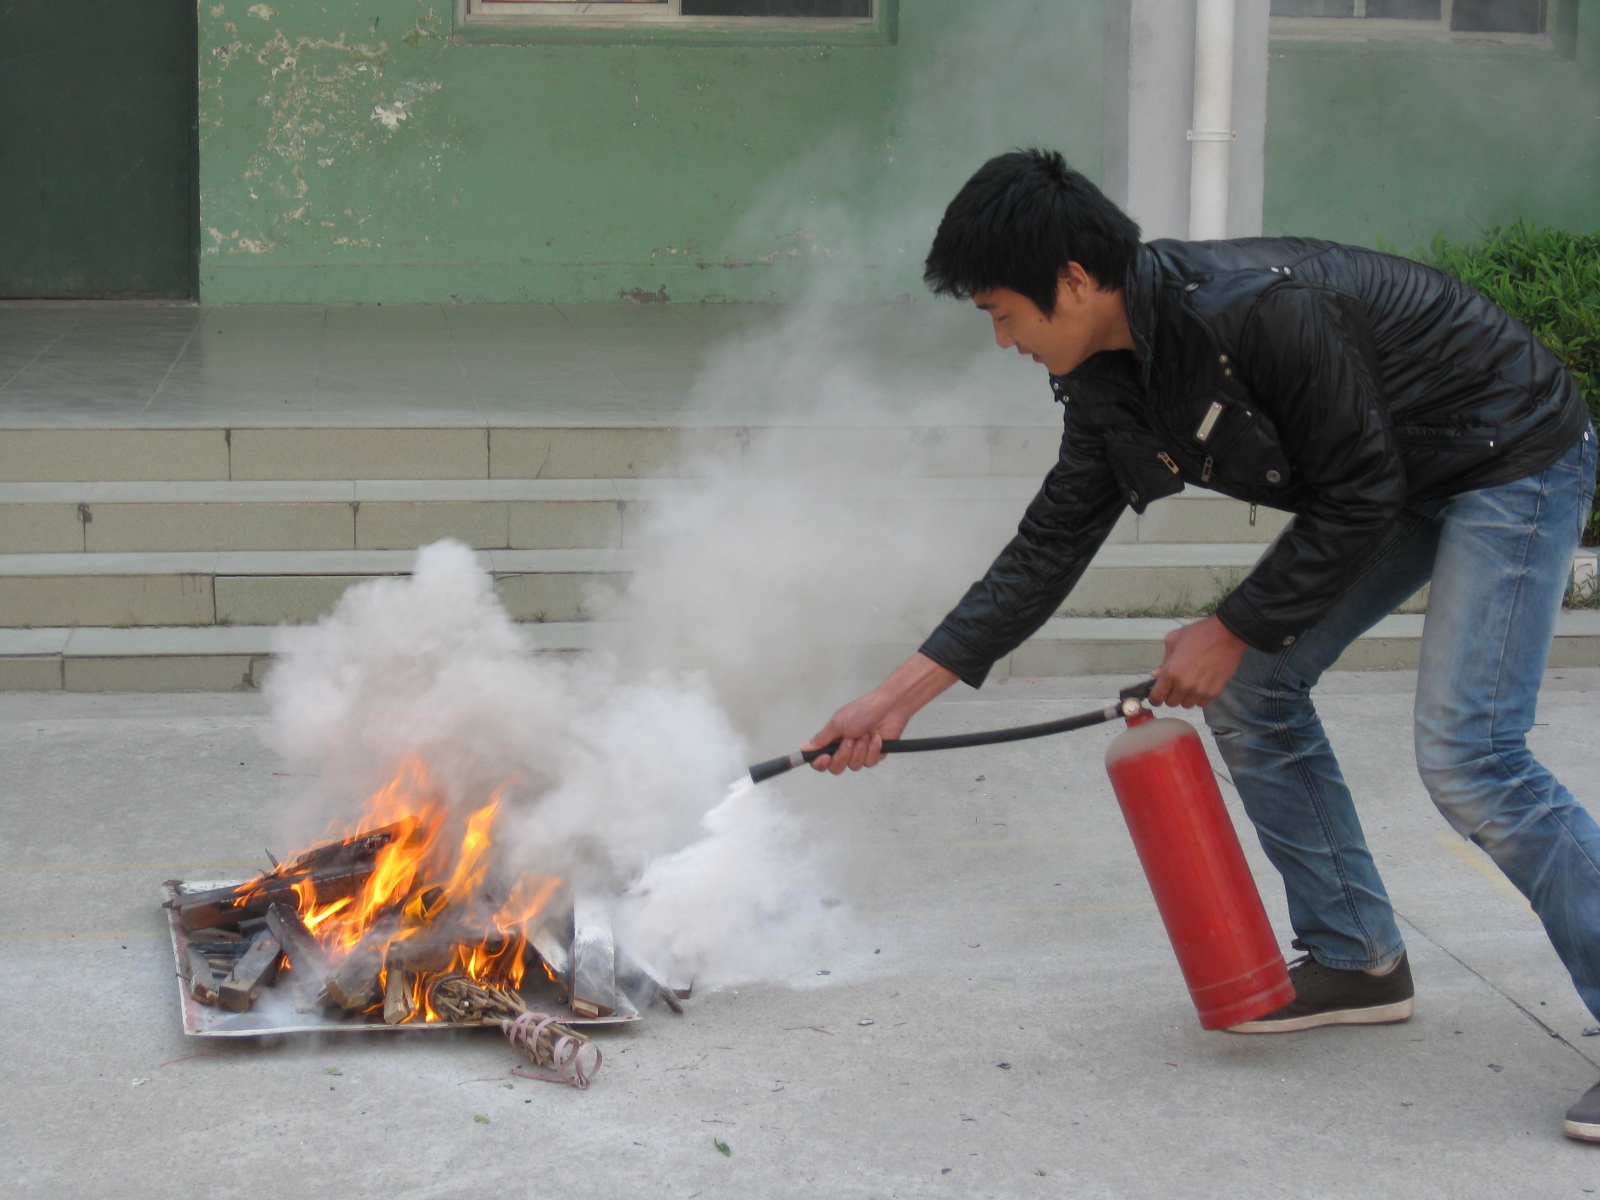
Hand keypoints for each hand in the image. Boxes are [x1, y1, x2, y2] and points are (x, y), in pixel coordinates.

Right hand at [803, 653, 958, 774]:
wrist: (888, 708)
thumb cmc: (862, 711)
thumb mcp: (837, 724)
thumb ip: (821, 739)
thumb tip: (803, 747)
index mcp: (833, 740)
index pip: (820, 760)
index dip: (820, 763)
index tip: (825, 758)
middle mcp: (844, 749)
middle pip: (836, 767)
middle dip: (844, 755)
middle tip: (850, 740)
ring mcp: (860, 753)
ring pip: (854, 766)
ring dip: (860, 749)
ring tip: (865, 734)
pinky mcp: (874, 755)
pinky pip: (869, 762)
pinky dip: (873, 749)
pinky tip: (876, 738)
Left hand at [1149, 614, 1247, 708]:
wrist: (1226, 635)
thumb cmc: (1198, 634)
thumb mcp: (1173, 640)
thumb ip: (1164, 660)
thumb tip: (1157, 674)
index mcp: (1171, 672)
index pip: (1157, 696)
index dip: (1155, 698)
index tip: (1156, 697)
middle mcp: (1184, 685)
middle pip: (1171, 702)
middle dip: (1170, 695)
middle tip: (1175, 685)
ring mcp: (1200, 690)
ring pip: (1186, 704)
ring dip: (1185, 697)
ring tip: (1189, 685)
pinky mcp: (1214, 692)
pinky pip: (1201, 704)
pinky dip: (1199, 698)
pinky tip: (1200, 686)